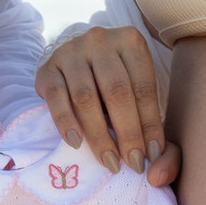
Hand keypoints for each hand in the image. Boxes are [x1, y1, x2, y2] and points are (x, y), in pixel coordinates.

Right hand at [35, 26, 180, 186]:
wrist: (72, 60)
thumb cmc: (110, 81)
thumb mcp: (135, 90)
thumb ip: (152, 123)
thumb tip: (158, 164)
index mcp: (130, 41)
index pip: (143, 88)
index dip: (149, 124)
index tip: (151, 155)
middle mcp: (100, 40)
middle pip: (117, 92)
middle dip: (128, 133)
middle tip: (133, 163)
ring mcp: (71, 51)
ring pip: (86, 97)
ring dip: (99, 135)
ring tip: (109, 161)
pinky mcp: (47, 68)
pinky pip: (57, 98)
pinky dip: (66, 123)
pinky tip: (76, 144)